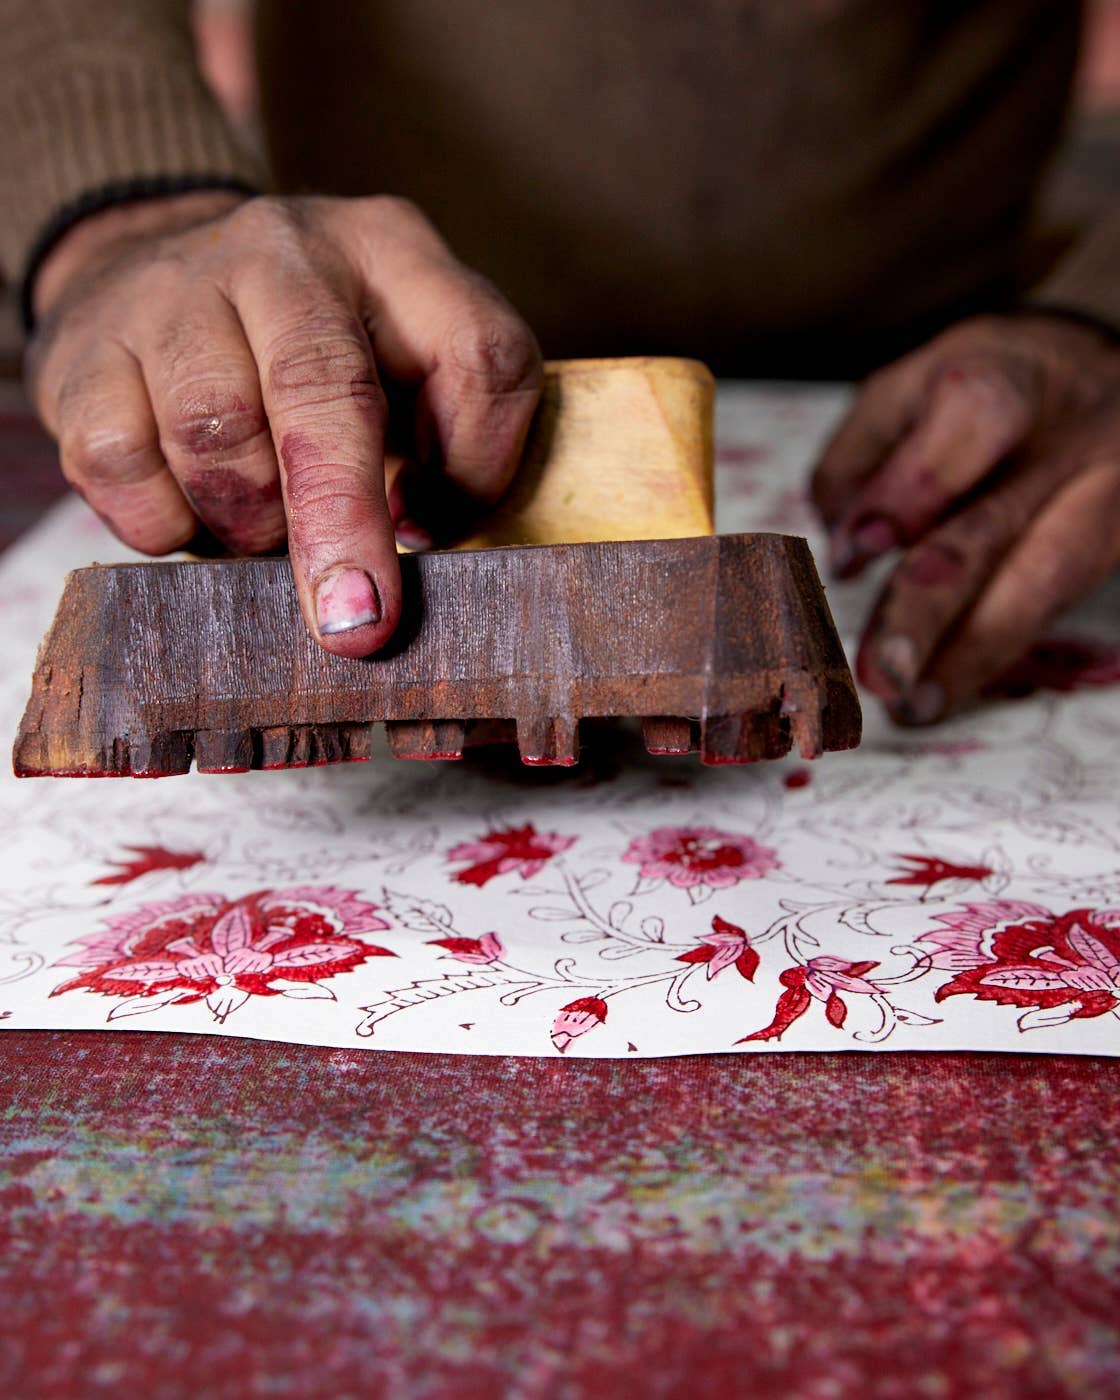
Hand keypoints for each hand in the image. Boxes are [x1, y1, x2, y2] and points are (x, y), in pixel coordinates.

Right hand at [27, 192, 542, 656]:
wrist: (144, 275)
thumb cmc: (305, 360)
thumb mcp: (401, 372)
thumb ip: (442, 444)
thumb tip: (415, 534)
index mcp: (392, 253)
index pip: (477, 352)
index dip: (471, 462)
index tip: (433, 532)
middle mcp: (285, 252)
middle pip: (325, 387)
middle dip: (342, 519)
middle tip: (355, 623)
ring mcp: (175, 288)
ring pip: (216, 433)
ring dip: (248, 520)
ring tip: (260, 526)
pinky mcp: (86, 348)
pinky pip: (121, 463)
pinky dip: (164, 521)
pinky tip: (188, 508)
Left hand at [811, 314, 1119, 722]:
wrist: (1097, 373)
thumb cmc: (985, 385)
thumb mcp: (909, 388)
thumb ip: (862, 457)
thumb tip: (844, 543)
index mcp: (1009, 380)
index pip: (971, 422)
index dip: (909, 488)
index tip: (857, 548)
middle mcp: (1069, 441)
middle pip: (999, 528)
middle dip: (930, 611)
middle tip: (879, 674)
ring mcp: (1106, 499)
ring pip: (1042, 587)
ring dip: (969, 658)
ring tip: (911, 706)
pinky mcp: (1119, 545)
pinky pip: (1053, 610)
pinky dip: (993, 655)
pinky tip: (947, 688)